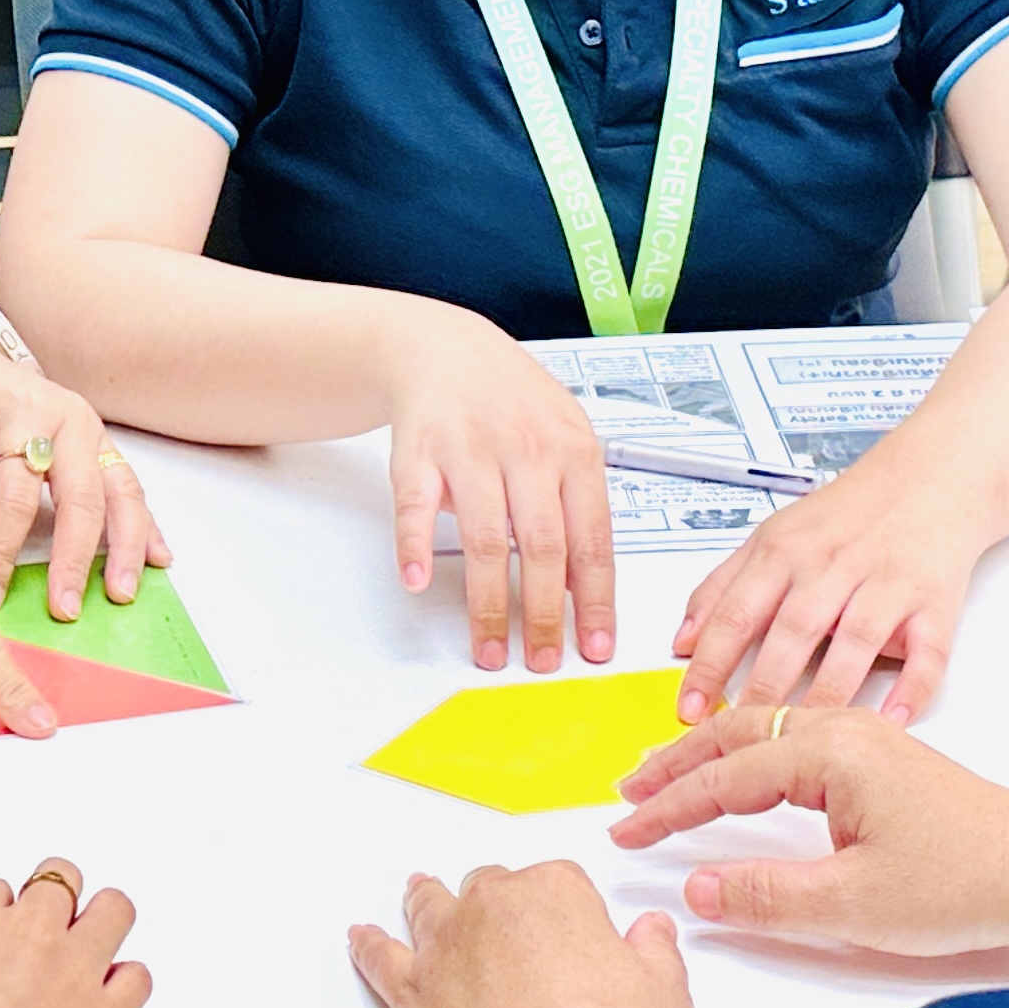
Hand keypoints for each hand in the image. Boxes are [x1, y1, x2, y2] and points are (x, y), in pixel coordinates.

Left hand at [0, 322, 172, 618]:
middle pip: (82, 497)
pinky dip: (144, 525)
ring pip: (121, 493)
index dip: (2, 551)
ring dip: (125, 547)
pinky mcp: (101, 446)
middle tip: (66, 608)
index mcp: (22, 416)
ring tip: (120, 592)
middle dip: (76, 558)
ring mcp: (93, 432)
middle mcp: (68, 421)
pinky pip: (129, 487)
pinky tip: (156, 558)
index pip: (17, 497)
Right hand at [0, 857, 153, 1007]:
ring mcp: (72, 973)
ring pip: (114, 909)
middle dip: (54, 902)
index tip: (0, 933)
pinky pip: (139, 976)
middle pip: (59, 881)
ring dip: (103, 922)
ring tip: (93, 944)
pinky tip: (111, 997)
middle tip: (50, 927)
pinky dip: (127, 983)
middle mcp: (26, 936)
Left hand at [348, 862, 688, 1007]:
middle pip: (492, 888)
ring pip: (430, 908)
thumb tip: (651, 932)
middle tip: (514, 930)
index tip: (579, 936)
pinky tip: (361, 938)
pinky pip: (379, 958)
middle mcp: (492, 911)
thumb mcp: (664, 999)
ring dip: (427, 899)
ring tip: (421, 890)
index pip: (561, 881)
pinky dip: (368, 945)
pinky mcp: (411, 998)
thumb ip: (655, 954)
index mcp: (555, 895)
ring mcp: (445, 951)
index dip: (571, 912)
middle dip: (501, 903)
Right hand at [384, 314, 613, 673]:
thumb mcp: (565, 440)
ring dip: (488, 603)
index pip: (593, 540)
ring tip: (489, 648)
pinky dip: (413, 545)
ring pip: (485, 538)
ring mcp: (471, 450)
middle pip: (542, 547)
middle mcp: (526, 450)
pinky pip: (415, 505)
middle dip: (545, 615)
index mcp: (574, 452)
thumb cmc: (512, 402)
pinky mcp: (419, 451)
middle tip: (542, 660)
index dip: (595, 601)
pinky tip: (415, 581)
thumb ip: (579, 507)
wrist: (445, 347)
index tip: (595, 647)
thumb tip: (589, 586)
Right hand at [608, 706, 1008, 955]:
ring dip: (710, 749)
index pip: (724, 775)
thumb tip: (698, 887)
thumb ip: (766, 895)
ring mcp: (863, 738)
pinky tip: (742, 764)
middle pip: (736, 730)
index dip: (669, 806)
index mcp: (831, 753)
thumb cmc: (963, 880)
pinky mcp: (879, 757)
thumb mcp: (854, 905)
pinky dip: (749, 746)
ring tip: (667, 773)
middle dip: (676, 761)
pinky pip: (793, 733)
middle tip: (629, 791)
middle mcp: (843, 731)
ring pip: (764, 727)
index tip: (627, 828)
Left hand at [672, 439, 1008, 725]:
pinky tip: (890, 720)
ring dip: (827, 693)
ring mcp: (887, 585)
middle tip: (743, 734)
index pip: (737, 612)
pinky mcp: (934, 604)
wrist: (927, 480)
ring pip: (855, 642)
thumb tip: (682, 642)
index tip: (690, 707)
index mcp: (785, 551)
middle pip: (793, 630)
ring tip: (804, 738)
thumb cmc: (846, 517)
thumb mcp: (772, 537)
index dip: (710, 664)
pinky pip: (926, 651)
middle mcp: (833, 566)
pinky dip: (912, 687)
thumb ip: (723, 587)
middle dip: (764, 686)